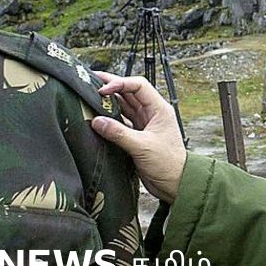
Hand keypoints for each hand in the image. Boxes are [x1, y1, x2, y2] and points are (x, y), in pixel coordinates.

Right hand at [91, 72, 186, 202]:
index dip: (120, 83)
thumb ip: (119, 133)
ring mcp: (144, 124)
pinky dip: (110, 118)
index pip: (138, 86)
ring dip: (109, 101)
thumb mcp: (142, 146)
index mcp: (159, 109)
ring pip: (124, 106)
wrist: (176, 185)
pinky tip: (97, 116)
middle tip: (90, 80)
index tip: (102, 89)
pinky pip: (121, 122)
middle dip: (111, 86)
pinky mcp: (137, 136)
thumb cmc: (168, 164)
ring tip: (90, 94)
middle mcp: (151, 113)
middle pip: (129, 92)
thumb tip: (96, 121)